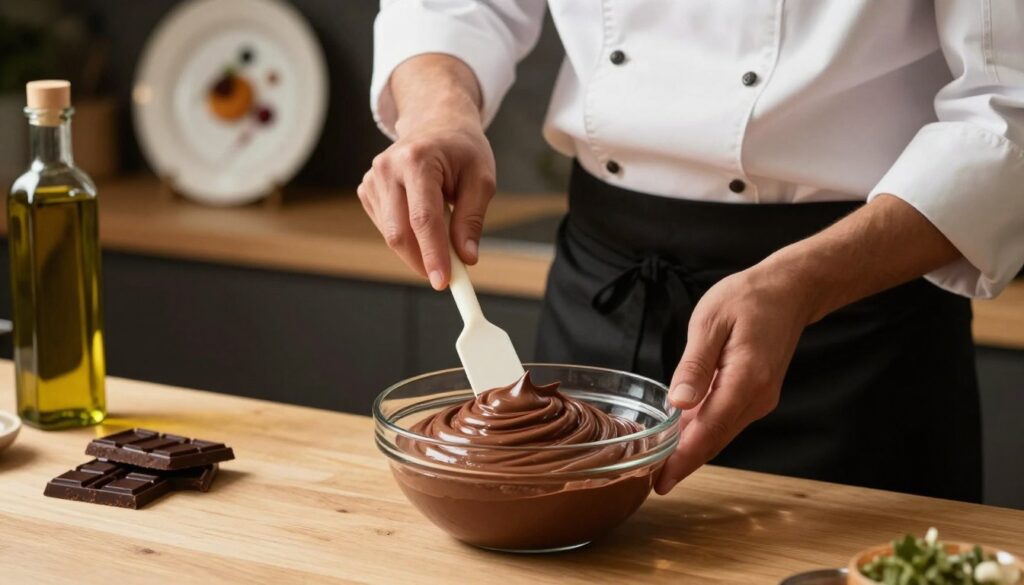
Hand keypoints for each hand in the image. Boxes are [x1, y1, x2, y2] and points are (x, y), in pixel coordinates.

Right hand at [358, 119, 495, 289]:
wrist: (436, 122)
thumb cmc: (462, 149)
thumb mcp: (481, 179)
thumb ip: (472, 219)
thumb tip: (466, 257)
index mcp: (417, 160)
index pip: (423, 219)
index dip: (433, 254)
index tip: (443, 281)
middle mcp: (388, 168)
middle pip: (399, 232)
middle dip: (422, 261)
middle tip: (447, 277)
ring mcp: (372, 179)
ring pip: (391, 234)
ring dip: (417, 248)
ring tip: (444, 232)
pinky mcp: (367, 190)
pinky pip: (386, 228)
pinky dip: (407, 236)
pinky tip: (423, 220)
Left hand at [654, 261, 816, 493]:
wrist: (789, 291)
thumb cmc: (747, 299)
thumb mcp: (711, 322)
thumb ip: (695, 364)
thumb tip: (678, 402)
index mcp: (746, 380)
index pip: (709, 431)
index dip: (683, 459)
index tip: (661, 481)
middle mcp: (757, 397)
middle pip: (715, 439)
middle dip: (684, 463)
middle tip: (652, 481)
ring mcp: (760, 399)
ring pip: (721, 433)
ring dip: (693, 449)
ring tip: (659, 464)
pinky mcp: (756, 395)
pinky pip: (726, 419)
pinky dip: (704, 431)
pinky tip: (681, 436)